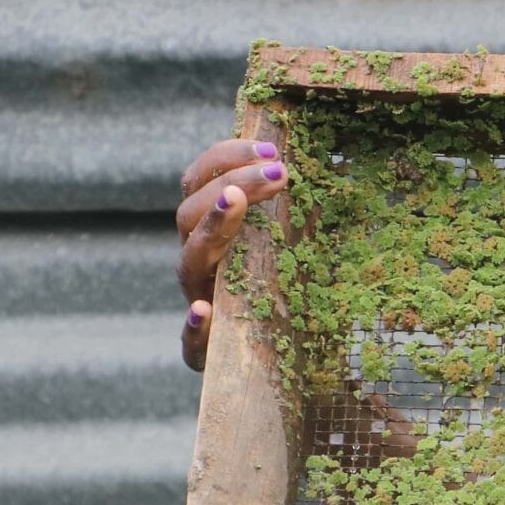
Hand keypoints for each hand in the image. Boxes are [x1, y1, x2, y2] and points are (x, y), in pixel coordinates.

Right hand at [176, 138, 288, 370]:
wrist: (272, 358)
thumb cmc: (283, 289)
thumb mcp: (287, 241)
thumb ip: (290, 207)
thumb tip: (315, 161)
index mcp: (211, 231)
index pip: (200, 180)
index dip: (227, 157)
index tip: (271, 146)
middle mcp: (198, 262)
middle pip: (190, 214)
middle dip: (233, 183)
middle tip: (280, 171)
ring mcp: (198, 302)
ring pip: (188, 262)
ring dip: (213, 228)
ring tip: (236, 202)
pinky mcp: (204, 350)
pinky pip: (191, 340)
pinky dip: (194, 326)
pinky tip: (203, 312)